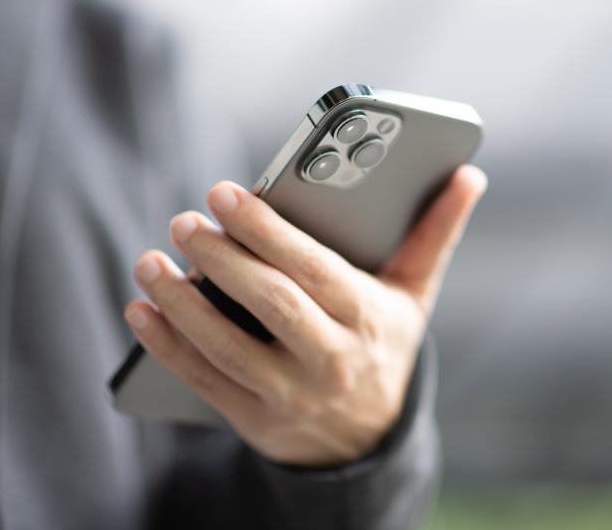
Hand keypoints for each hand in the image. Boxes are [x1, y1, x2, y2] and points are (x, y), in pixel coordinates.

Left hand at [124, 165, 486, 466]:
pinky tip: (142, 310)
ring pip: (227, 345)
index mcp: (367, 317)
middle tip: (185, 221)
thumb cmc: (386, 343)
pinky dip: (167, 345)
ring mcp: (290, 394)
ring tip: (152, 261)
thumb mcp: (415, 293)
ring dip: (182, 302)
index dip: (267, 230)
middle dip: (222, 259)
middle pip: (270, 303)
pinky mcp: (255, 419)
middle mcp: (330, 358)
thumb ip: (437, 233)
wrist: (368, 436)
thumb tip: (470, 176)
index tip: (228, 194)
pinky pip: (205, 380)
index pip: (313, 270)